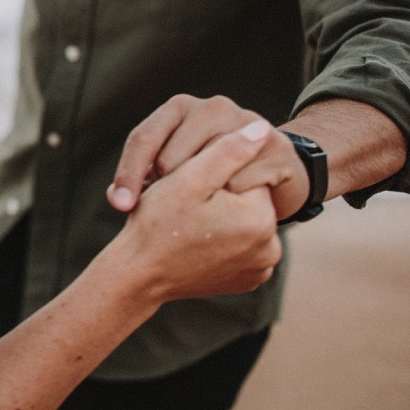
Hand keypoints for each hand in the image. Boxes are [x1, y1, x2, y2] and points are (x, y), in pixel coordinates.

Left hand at [108, 94, 309, 222]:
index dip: (127, 174)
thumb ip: (144, 179)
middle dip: (164, 190)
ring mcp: (246, 122)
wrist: (275, 170)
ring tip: (202, 210)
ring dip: (198, 197)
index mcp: (179, 108)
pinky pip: (239, 183)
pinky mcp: (275, 145)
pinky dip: (232, 203)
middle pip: (169, 158)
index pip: (143, 138)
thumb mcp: (176, 169)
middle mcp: (212, 107)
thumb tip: (114, 198)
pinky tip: (233, 208)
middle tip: (170, 211)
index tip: (120, 207)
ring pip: (203, 170)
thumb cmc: (214, 173)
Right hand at [113, 121, 282, 304]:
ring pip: (243, 224)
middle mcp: (270, 249)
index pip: (245, 177)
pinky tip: (198, 242)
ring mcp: (260, 269)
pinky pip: (241, 249)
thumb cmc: (157, 225)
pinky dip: (223, 243)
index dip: (214, 175)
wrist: (139, 276)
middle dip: (220, 197)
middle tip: (186, 206)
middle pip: (246, 202)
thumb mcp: (189, 179)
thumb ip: (228, 151)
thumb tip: (262, 128)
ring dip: (223, 218)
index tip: (190, 185)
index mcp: (260, 219)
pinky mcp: (248, 280)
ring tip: (191, 223)